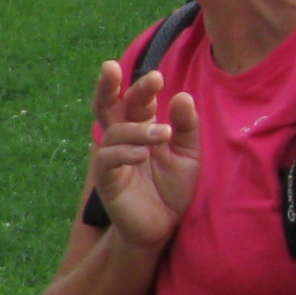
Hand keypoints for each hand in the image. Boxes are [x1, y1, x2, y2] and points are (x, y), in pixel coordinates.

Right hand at [87, 56, 200, 252]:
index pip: (136, 101)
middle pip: (106, 106)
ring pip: (113, 132)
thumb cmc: (173, 189)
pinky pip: (108, 160)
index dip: (142, 87)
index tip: (157, 77)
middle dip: (107, 86)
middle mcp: (123, 139)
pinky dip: (124, 153)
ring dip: (137, 129)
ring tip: (163, 134)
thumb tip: (181, 95)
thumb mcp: (189, 154)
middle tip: (110, 67)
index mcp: (142, 128)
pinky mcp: (107, 180)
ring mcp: (112, 159)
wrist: (163, 227)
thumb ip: (186, 127)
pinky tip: (142, 154)